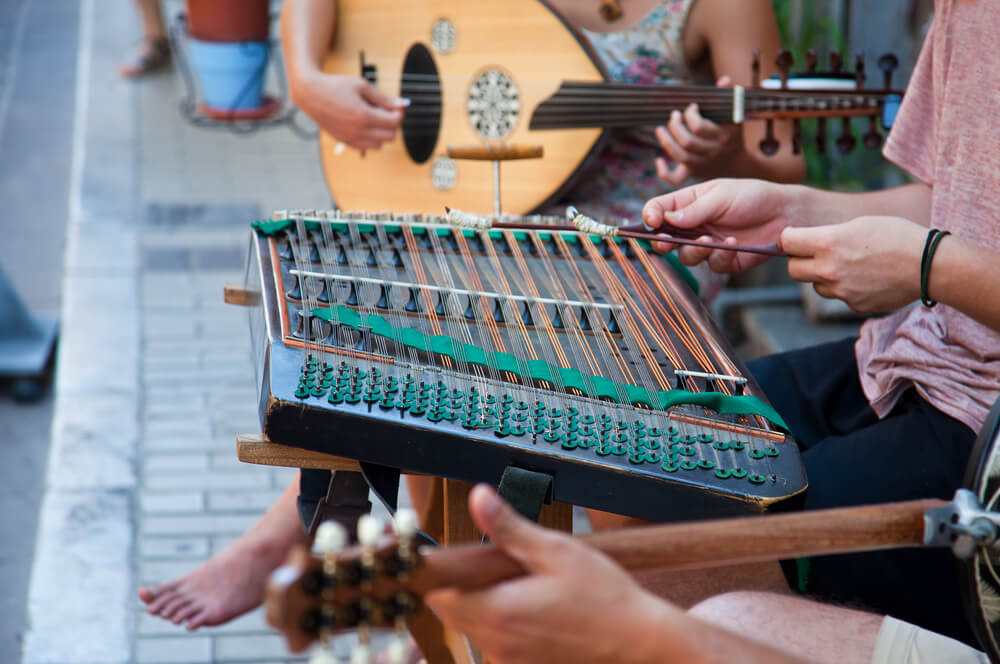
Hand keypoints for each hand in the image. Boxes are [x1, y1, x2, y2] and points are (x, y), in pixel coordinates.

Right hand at [291, 72, 405, 150]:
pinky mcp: (345, 142)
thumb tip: (403, 104)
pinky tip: (364, 125)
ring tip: (373, 118)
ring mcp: (351, 139)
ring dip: (381, 133)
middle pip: (390, 136)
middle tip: (385, 112)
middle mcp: (358, 131)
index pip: (395, 123)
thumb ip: (384, 98)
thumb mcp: (362, 86)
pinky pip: (366, 147)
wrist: (310, 94)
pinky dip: (370, 139)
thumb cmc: (336, 86)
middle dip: (392, 124)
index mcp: (364, 116)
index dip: (399, 113)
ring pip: (379, 145)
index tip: (395, 106)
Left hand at [426, 486, 675, 663]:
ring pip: (478, 629)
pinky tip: (540, 612)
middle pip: (457, 613)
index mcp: (498, 611)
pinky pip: (501, 646)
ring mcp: (512, 662)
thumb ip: (510, 528)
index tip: (464, 560)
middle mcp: (498, 645)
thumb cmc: (605, 598)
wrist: (640, 642)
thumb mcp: (556, 551)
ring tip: (529, 589)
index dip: (448, 574)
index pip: (441, 596)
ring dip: (490, 608)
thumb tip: (479, 498)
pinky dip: (510, 627)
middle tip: (506, 568)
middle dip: (470, 588)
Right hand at [642, 178, 799, 272]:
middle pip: (664, 240)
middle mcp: (693, 226)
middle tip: (665, 242)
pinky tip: (733, 243)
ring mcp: (707, 244)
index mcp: (688, 203)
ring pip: (686, 257)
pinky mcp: (724, 260)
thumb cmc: (753, 196)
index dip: (650, 217)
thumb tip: (666, 219)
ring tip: (709, 240)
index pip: (658, 210)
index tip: (652, 222)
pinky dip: (720, 256)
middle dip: (661, 242)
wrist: (786, 214)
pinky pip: (713, 266)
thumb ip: (694, 209)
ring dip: (694, 250)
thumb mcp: (722, 195)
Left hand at [655, 76, 742, 185]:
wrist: (738, 165)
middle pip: (687, 142)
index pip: (700, 128)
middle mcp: (712, 152)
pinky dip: (664, 172)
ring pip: (680, 157)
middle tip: (674, 116)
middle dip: (676, 126)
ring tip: (660, 129)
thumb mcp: (735, 115)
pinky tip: (658, 160)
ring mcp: (702, 164)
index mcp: (723, 136)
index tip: (691, 107)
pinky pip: (676, 179)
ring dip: (666, 142)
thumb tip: (725, 79)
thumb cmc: (732, 133)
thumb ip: (728, 97)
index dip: (690, 115)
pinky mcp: (693, 174)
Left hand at [781, 216, 924, 311]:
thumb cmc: (897, 236)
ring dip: (824, 277)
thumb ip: (828, 235)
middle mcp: (828, 270)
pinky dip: (846, 289)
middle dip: (801, 262)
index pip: (786, 242)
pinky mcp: (853, 305)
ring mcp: (840, 291)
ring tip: (851, 266)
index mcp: (827, 243)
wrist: (929, 265)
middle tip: (818, 255)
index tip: (797, 239)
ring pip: (816, 285)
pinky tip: (867, 278)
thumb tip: (807, 244)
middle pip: (792, 270)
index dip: (790, 239)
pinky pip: (838, 297)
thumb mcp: (859, 224)